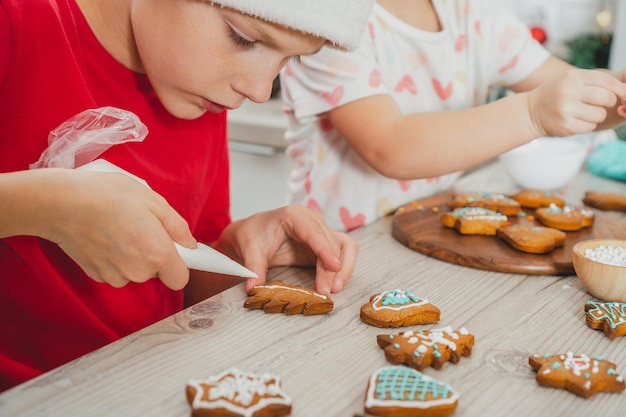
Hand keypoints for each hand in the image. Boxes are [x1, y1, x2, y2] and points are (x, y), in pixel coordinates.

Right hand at [21, 169, 195, 288]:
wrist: (62, 203)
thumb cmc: (110, 196)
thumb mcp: (154, 201)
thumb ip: (178, 227)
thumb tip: (190, 244)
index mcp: (157, 254)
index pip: (180, 279)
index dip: (180, 264)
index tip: (177, 252)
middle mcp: (138, 271)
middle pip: (156, 272)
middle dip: (154, 253)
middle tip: (142, 226)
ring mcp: (115, 275)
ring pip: (134, 271)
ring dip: (133, 255)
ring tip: (120, 228)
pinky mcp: (96, 274)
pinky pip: (115, 270)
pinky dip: (114, 257)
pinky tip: (105, 235)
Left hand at [213, 205, 358, 294]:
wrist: (252, 235)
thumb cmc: (252, 235)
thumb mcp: (249, 250)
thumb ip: (254, 268)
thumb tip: (254, 288)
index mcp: (295, 215)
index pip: (315, 233)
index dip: (326, 250)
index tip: (334, 266)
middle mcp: (313, 220)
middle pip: (333, 243)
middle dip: (332, 269)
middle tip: (326, 291)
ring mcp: (321, 232)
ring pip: (345, 247)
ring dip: (344, 269)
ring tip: (334, 290)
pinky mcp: (323, 246)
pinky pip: (341, 255)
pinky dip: (341, 270)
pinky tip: (332, 285)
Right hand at [527, 68, 625, 136]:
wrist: (531, 111)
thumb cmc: (557, 93)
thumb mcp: (572, 80)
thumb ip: (596, 82)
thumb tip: (624, 91)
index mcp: (572, 77)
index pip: (606, 81)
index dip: (619, 88)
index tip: (622, 94)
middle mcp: (569, 91)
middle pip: (606, 98)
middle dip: (609, 102)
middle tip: (600, 103)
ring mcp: (566, 109)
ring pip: (600, 114)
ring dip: (597, 115)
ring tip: (584, 112)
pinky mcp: (566, 125)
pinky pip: (591, 126)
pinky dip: (588, 124)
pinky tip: (576, 120)